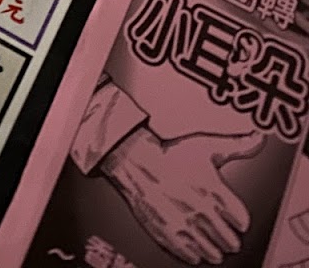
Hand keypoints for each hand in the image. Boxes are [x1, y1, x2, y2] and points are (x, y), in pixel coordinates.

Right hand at [100, 125, 262, 264]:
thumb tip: (258, 138)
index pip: (242, 221)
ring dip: (215, 249)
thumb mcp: (206, 145)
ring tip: (212, 242)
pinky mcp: (169, 236)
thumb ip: (237, 145)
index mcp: (214, 191)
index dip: (239, 220)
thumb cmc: (170, 153)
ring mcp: (185, 226)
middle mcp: (202, 211)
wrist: (135, 162)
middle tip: (225, 233)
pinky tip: (194, 245)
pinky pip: (191, 257)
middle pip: (230, 241)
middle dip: (229, 237)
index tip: (234, 218)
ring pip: (213, 254)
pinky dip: (195, 254)